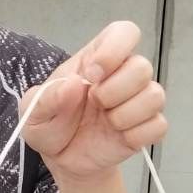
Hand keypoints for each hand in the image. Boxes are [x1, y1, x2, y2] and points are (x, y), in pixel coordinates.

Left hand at [19, 21, 166, 185]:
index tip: (91, 74)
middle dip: (115, 90)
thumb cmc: (49, 124)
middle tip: (95, 104)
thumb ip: (47, 98)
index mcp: (97, 59)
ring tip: (106, 122)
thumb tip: (74, 85)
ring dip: (126, 114)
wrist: (61, 160)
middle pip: (142, 67)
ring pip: (155, 96)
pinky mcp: (146, 128)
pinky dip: (137, 135)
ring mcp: (137, 102)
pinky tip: (119, 137)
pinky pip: (158, 126)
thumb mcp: (33, 111)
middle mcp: (122, 75)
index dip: (113, 50)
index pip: (124, 33)